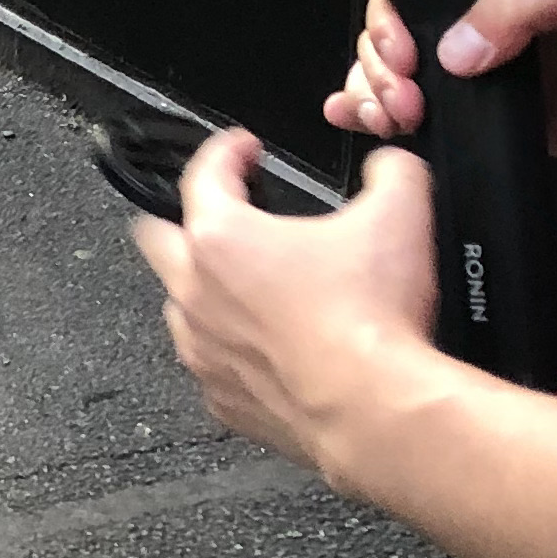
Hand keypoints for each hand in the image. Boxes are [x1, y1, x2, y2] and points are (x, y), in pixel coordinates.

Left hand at [132, 132, 441, 476]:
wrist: (376, 408)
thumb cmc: (370, 323)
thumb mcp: (399, 216)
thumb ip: (391, 172)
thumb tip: (391, 166)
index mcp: (222, 239)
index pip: (203, 174)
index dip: (226, 150)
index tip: (243, 149)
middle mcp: (196, 294)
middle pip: (156, 238)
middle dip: (181, 218)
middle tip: (219, 213)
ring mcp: (203, 351)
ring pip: (180, 307)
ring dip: (206, 291)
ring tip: (249, 286)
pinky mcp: (223, 399)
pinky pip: (213, 365)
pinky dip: (233, 351)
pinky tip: (269, 347)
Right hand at [326, 0, 556, 162]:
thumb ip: (512, 7)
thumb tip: (455, 50)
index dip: (390, 25)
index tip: (399, 53)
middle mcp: (480, 35)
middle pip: (393, 46)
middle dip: (378, 69)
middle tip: (403, 94)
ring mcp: (487, 85)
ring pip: (401, 88)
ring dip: (375, 99)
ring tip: (391, 113)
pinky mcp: (502, 130)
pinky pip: (437, 129)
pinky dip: (391, 127)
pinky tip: (366, 122)